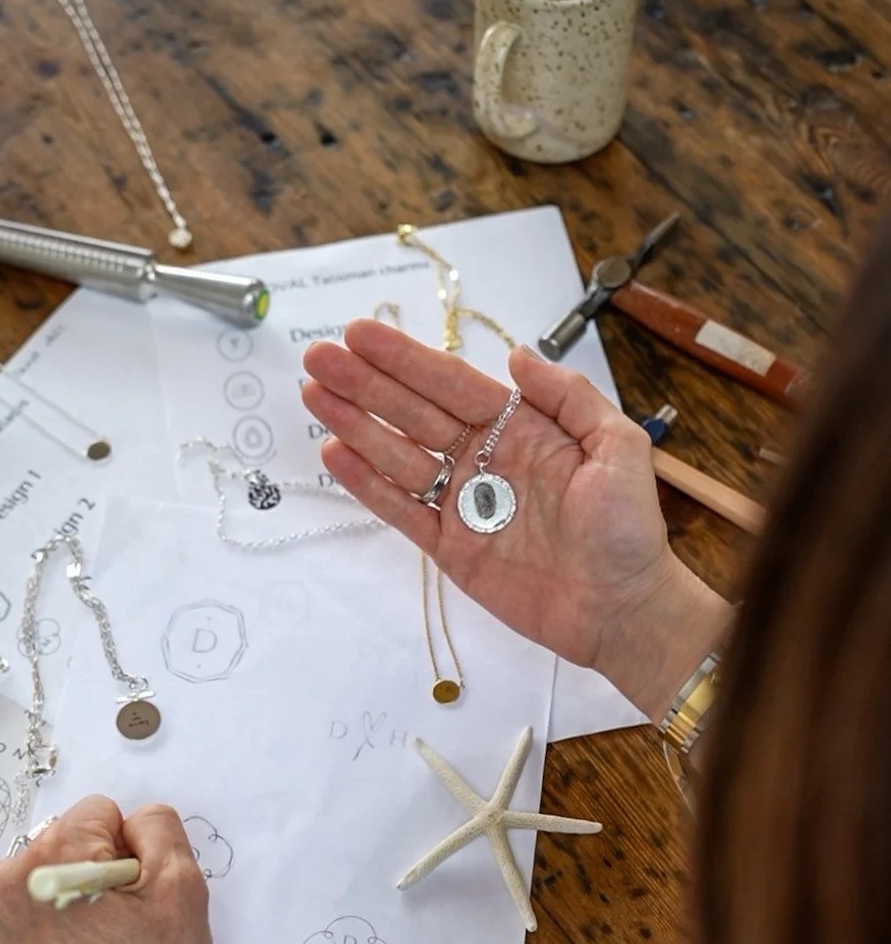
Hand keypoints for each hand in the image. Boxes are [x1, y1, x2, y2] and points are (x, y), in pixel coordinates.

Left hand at [0, 797, 211, 943]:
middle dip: (112, 870)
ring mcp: (3, 913)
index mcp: (52, 858)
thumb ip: (162, 831)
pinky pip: (50, 904)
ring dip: (93, 896)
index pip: (106, 811)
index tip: (143, 898)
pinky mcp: (8, 942)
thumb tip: (139, 822)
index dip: (138, 850)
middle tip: (133, 927)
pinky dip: (74, 920)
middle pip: (80, 838)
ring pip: (66, 871)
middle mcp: (13, 879)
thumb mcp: (182, 893)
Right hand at [302, 321, 728, 720]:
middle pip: (414, 413)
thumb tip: (516, 355)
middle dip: (366, 384)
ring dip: (356, 426)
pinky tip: (335, 454)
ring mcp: (464, 505)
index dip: (406, 359)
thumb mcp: (618, 446)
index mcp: (523, 428)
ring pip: (399, 456)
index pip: (453, 384)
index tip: (361, 333)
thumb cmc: (629, 530)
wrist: (622, 610)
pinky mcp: (450, 550)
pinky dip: (368, 485)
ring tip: (313, 396)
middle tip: (318, 357)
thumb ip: (569, 397)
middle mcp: (486, 460)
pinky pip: (402, 511)